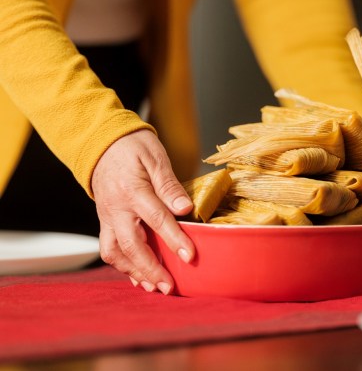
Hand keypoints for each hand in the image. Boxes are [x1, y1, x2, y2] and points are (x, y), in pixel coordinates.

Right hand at [91, 129, 194, 294]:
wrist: (101, 143)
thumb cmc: (132, 148)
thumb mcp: (155, 158)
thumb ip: (169, 185)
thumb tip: (185, 208)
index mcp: (132, 190)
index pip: (156, 219)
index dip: (174, 240)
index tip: (189, 256)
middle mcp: (116, 208)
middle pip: (132, 245)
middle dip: (151, 269)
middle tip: (169, 287)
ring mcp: (108, 217)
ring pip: (115, 253)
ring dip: (135, 272)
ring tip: (155, 287)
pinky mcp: (105, 222)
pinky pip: (110, 249)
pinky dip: (124, 266)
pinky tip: (140, 277)